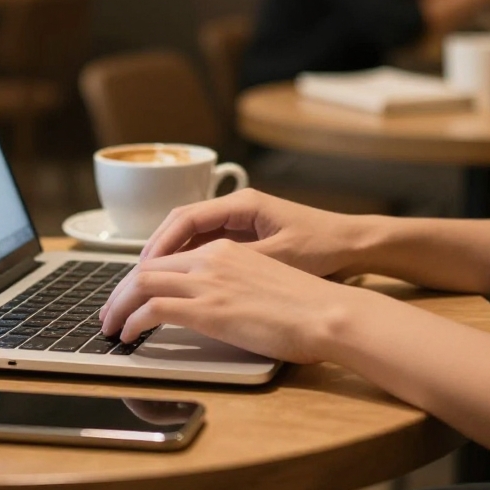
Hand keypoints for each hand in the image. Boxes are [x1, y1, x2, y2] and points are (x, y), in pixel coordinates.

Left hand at [99, 239, 359, 363]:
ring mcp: (208, 281)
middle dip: (121, 289)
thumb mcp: (265, 281)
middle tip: (109, 312)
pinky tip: (128, 334)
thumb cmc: (309, 306)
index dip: (143, 275)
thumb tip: (221, 306)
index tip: (131, 294)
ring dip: (119, 305)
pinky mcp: (208, 308)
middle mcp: (212, 258)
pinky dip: (132, 321)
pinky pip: (154, 309)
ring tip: (110, 326)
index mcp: (226, 248)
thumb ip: (236, 285)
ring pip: (142, 283)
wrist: (329, 312)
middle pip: (147, 266)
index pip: (169, 255)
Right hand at [137, 188, 372, 278]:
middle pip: (182, 224)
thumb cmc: (323, 247)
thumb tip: (197, 274)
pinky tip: (178, 285)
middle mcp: (236, 208)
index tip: (144, 267)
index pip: (187, 217)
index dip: (161, 243)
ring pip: (192, 236)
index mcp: (242, 205)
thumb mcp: (279, 257)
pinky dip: (188, 263)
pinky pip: (207, 247)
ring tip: (147, 285)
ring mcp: (240, 223)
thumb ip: (238, 262)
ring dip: (170, 258)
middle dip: (156, 250)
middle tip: (134, 279)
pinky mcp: (246, 239)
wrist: (355, 244)